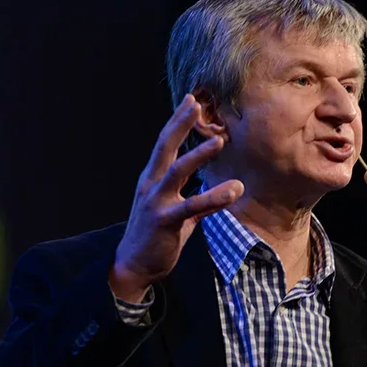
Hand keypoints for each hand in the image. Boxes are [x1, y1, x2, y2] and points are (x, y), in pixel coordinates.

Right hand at [110, 94, 242, 300]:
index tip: (190, 101)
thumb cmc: (155, 237)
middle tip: (196, 104)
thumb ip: (195, 199)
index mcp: (152, 179)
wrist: (133, 266)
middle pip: (165, 147)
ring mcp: (155, 202)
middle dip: (180, 124)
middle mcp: (150, 185)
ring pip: (177, 172)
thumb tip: (219, 190)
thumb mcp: (176, 213)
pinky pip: (192, 207)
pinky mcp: (164, 221)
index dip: (177, 122)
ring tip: (219, 141)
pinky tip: (234, 190)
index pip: (165, 144)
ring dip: (198, 155)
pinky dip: (214, 197)